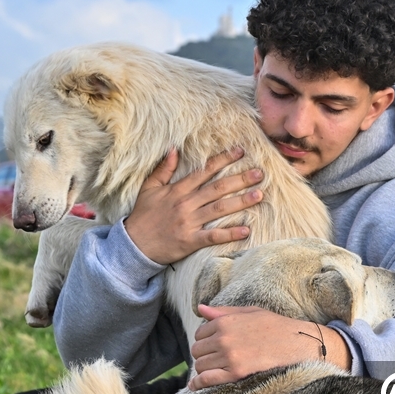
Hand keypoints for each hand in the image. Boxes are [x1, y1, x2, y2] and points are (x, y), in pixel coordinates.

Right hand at [124, 147, 263, 265]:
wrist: (134, 244)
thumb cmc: (143, 216)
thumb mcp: (149, 188)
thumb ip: (163, 169)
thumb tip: (174, 149)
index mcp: (178, 190)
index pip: (205, 171)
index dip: (223, 160)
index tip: (241, 152)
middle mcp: (186, 204)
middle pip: (217, 188)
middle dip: (240, 179)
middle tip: (260, 173)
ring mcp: (189, 222)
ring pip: (219, 209)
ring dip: (241, 202)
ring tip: (259, 195)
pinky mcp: (190, 241)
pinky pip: (213, 236)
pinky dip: (230, 234)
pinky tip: (246, 230)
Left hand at [189, 305, 351, 389]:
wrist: (297, 343)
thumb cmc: (275, 326)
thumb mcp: (249, 312)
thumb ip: (223, 312)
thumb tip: (200, 308)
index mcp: (225, 322)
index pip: (200, 333)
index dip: (205, 340)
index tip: (213, 346)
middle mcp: (223, 338)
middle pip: (197, 350)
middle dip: (203, 354)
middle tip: (214, 359)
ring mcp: (229, 356)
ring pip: (200, 365)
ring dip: (203, 369)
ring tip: (212, 370)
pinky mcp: (236, 372)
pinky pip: (207, 379)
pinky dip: (198, 384)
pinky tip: (194, 386)